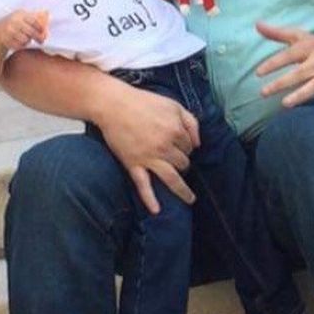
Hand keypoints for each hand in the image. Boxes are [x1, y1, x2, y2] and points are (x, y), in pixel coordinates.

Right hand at [0, 10, 48, 51]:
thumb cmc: (18, 22)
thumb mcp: (25, 16)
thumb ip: (37, 16)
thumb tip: (47, 12)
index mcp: (20, 14)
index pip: (34, 21)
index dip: (41, 27)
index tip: (44, 31)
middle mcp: (13, 22)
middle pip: (31, 32)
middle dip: (38, 37)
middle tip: (41, 40)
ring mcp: (8, 31)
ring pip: (25, 39)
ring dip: (28, 41)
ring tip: (28, 39)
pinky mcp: (5, 39)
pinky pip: (18, 46)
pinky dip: (22, 45)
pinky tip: (22, 43)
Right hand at [93, 82, 200, 212]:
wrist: (114, 105)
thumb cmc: (144, 103)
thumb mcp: (174, 105)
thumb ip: (191, 123)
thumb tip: (198, 144)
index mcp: (176, 131)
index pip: (190, 147)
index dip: (186, 146)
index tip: (179, 144)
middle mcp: (165, 147)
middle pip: (183, 163)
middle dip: (183, 163)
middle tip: (177, 161)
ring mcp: (149, 158)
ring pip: (172, 178)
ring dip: (182, 190)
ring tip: (190, 199)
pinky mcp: (133, 164)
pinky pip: (143, 185)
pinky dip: (150, 199)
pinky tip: (157, 210)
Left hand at [255, 22, 313, 113]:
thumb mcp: (300, 37)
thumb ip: (278, 33)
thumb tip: (257, 24)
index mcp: (309, 48)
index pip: (289, 55)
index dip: (273, 64)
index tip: (258, 73)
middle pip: (299, 73)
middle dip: (282, 83)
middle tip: (263, 93)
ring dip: (301, 95)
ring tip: (285, 103)